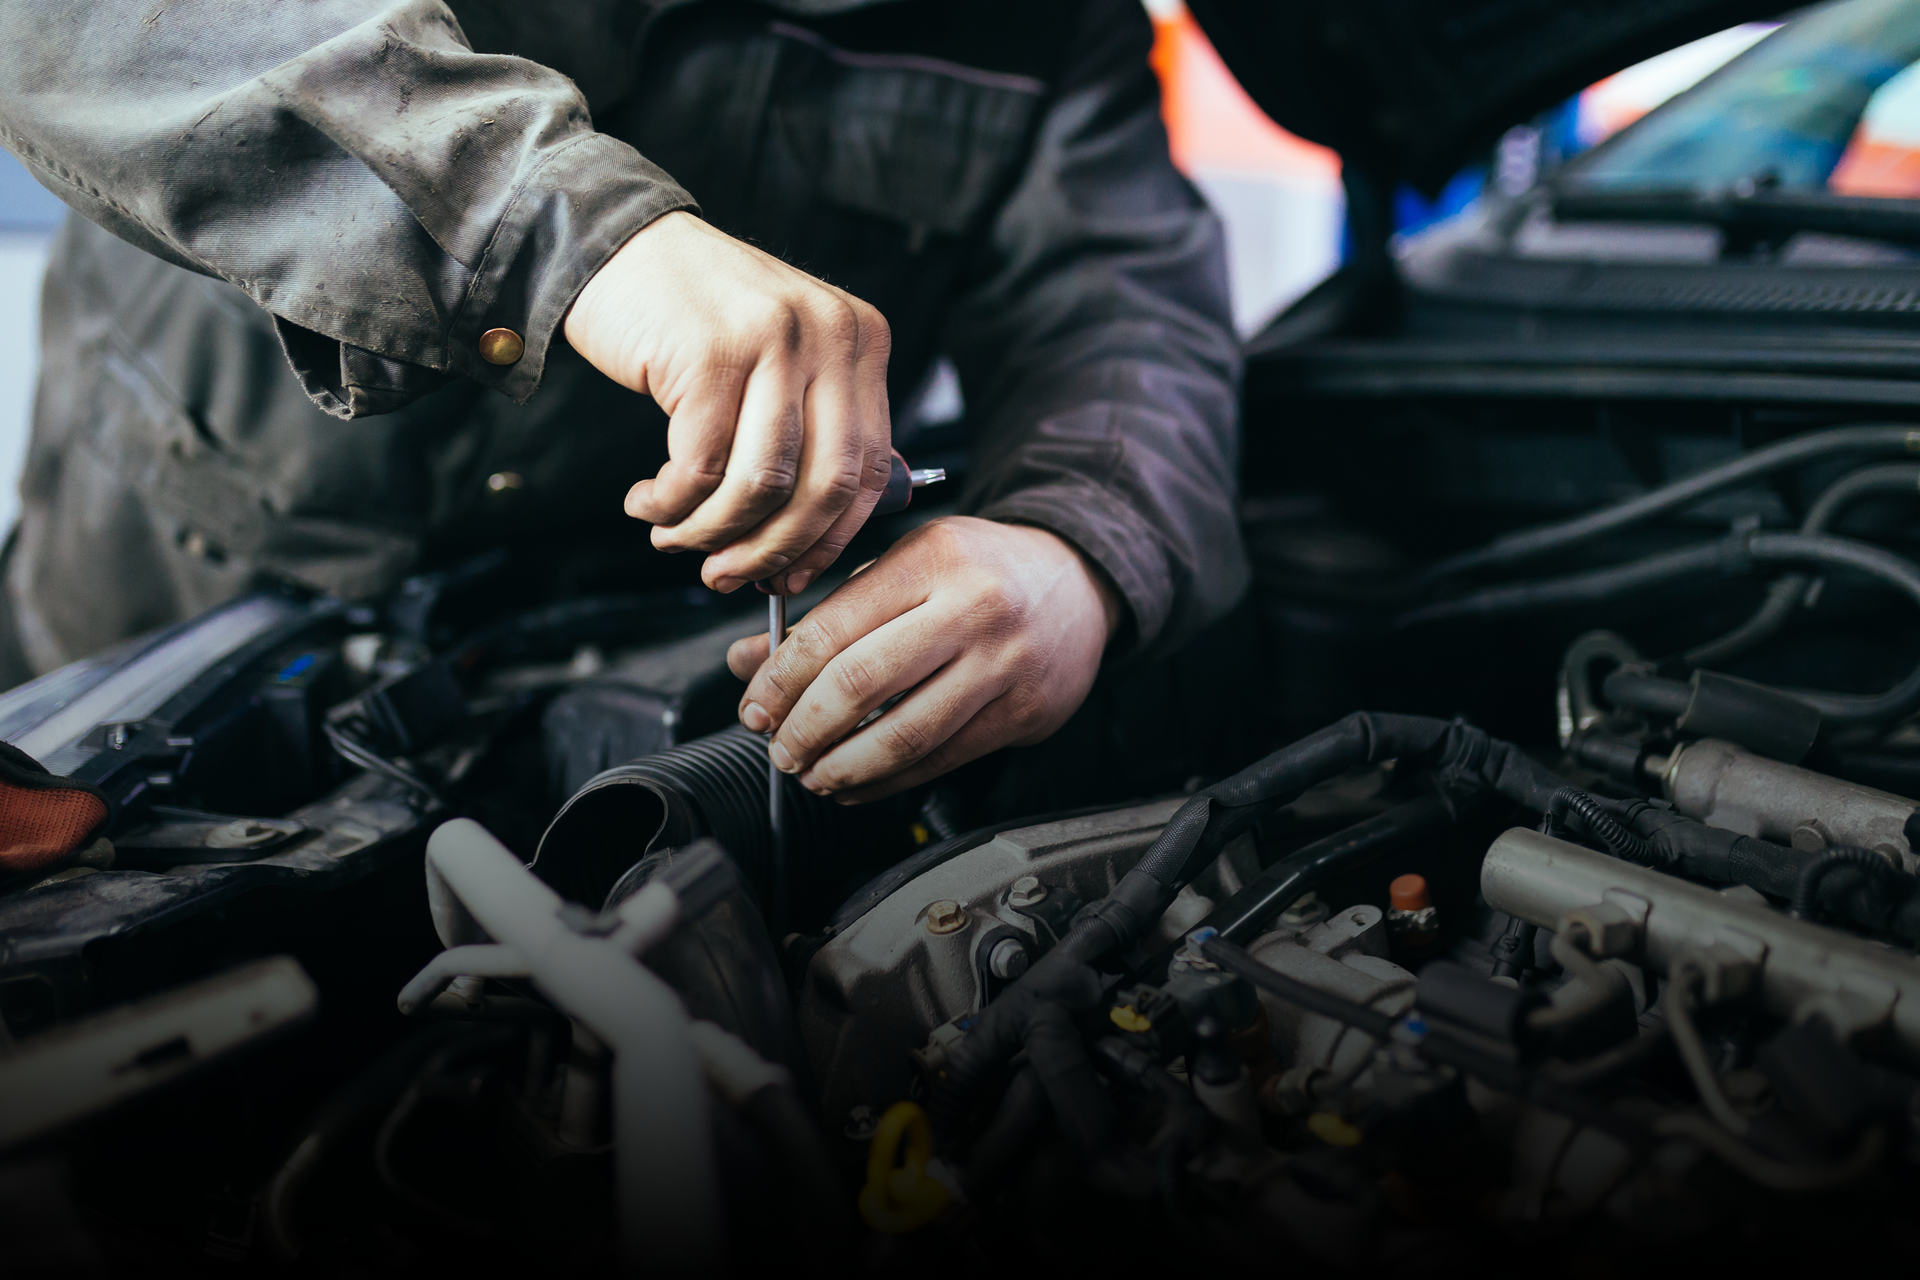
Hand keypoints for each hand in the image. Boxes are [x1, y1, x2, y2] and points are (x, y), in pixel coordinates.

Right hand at [563, 211, 894, 592]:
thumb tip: (807, 547)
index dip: (830, 538)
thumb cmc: (693, 319)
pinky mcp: (711, 353)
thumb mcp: (778, 362)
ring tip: (674, 538)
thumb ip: (808, 432)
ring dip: (711, 532)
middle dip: (772, 550)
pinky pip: (699, 469)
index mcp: (861, 340)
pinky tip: (648, 502)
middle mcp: (831, 334)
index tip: (792, 575)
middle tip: (725, 575)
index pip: (871, 469)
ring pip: (761, 485)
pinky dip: (670, 505)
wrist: (615, 245)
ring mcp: (774, 339)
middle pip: (825, 486)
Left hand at [726, 517, 1123, 801]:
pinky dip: (888, 782)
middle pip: (863, 684)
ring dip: (843, 766)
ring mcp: (1004, 664)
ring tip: (811, 773)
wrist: (1079, 581)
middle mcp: (973, 608)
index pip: (834, 628)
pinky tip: (856, 784)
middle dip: (805, 728)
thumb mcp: (906, 564)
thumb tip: (751, 660)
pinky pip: (942, 760)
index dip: (781, 679)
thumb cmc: (982, 570)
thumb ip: (830, 611)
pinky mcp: (1024, 712)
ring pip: (904, 734)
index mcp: (932, 560)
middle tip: (777, 746)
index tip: (755, 705)